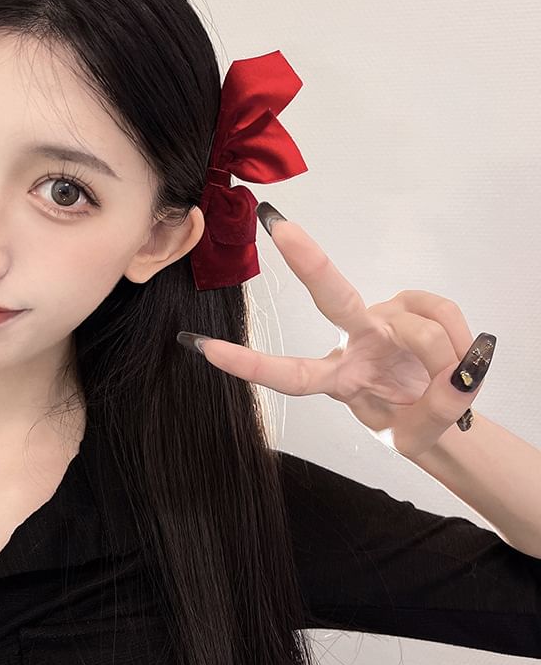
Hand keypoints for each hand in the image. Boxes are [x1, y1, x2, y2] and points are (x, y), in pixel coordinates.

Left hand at [178, 213, 495, 458]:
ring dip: (444, 362)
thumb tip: (455, 380)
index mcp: (337, 378)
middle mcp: (355, 340)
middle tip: (279, 227)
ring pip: (419, 329)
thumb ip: (431, 417)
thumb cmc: (409, 421)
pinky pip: (444, 312)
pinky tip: (460, 355)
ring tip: (448, 382)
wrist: (442, 414)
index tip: (201, 346)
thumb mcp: (413, 438)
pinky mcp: (417, 305)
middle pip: (331, 297)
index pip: (290, 374)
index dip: (249, 364)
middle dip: (308, 261)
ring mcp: (385, 320)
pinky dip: (461, 341)